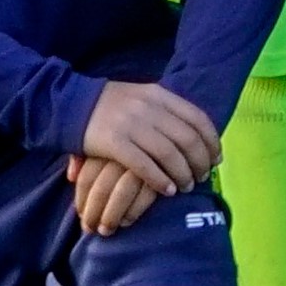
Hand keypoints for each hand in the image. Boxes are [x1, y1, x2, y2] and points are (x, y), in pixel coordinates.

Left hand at [67, 147, 161, 236]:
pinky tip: (127, 221)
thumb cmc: (137, 140)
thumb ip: (86, 155)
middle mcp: (123, 151)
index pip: (86, 177)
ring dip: (111, 216)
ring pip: (121, 193)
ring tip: (107, 231)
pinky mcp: (164, 169)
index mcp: (107, 144)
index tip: (82, 217)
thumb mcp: (110, 140)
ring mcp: (144, 160)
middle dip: (94, 213)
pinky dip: (134, 211)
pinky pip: (145, 195)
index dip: (81, 201)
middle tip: (90, 230)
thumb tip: (70, 176)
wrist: (181, 127)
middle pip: (101, 187)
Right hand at [80, 75, 221, 200]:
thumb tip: (197, 137)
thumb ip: (166, 112)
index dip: (211, 141)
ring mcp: (131, 124)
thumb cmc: (109, 106)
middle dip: (200, 161)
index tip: (217, 158)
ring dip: (183, 173)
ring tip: (186, 186)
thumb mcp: (141, 98)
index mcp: (158, 94)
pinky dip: (160, 180)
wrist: (68, 104)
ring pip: (169, 154)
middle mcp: (148, 107)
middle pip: (187, 138)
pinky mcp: (113, 143)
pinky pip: (144, 166)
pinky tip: (167, 190)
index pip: (197, 118)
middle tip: (202, 177)